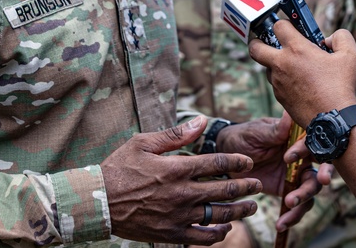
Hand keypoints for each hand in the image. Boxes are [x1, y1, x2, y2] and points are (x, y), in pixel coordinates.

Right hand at [101, 116, 261, 244]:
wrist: (98, 202)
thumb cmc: (119, 168)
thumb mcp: (144, 143)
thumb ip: (176, 133)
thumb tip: (202, 120)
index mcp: (177, 168)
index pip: (217, 162)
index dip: (237, 161)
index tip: (248, 162)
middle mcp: (182, 193)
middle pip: (224, 190)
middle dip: (245, 187)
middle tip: (257, 185)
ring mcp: (178, 216)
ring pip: (218, 215)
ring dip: (239, 211)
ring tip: (250, 207)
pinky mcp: (171, 235)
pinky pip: (202, 238)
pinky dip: (217, 234)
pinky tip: (225, 229)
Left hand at [217, 113, 325, 229]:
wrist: (227, 155)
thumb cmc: (243, 136)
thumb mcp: (256, 132)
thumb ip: (274, 130)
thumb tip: (289, 115)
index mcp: (296, 137)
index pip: (312, 141)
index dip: (305, 150)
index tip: (287, 157)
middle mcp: (301, 156)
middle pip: (322, 166)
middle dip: (324, 174)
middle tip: (320, 181)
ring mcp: (296, 174)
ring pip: (312, 188)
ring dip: (305, 198)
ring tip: (289, 204)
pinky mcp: (288, 190)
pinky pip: (298, 205)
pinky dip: (293, 215)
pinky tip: (282, 223)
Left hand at [249, 20, 355, 127]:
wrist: (333, 119)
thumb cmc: (341, 86)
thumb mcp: (350, 55)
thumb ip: (341, 37)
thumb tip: (328, 39)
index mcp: (297, 49)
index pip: (279, 26)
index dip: (284, 24)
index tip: (291, 28)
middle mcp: (282, 64)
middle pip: (255, 48)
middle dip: (257, 42)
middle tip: (266, 43)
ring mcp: (278, 82)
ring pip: (267, 68)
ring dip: (274, 64)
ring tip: (293, 67)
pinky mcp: (280, 98)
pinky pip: (276, 84)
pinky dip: (283, 81)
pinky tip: (300, 84)